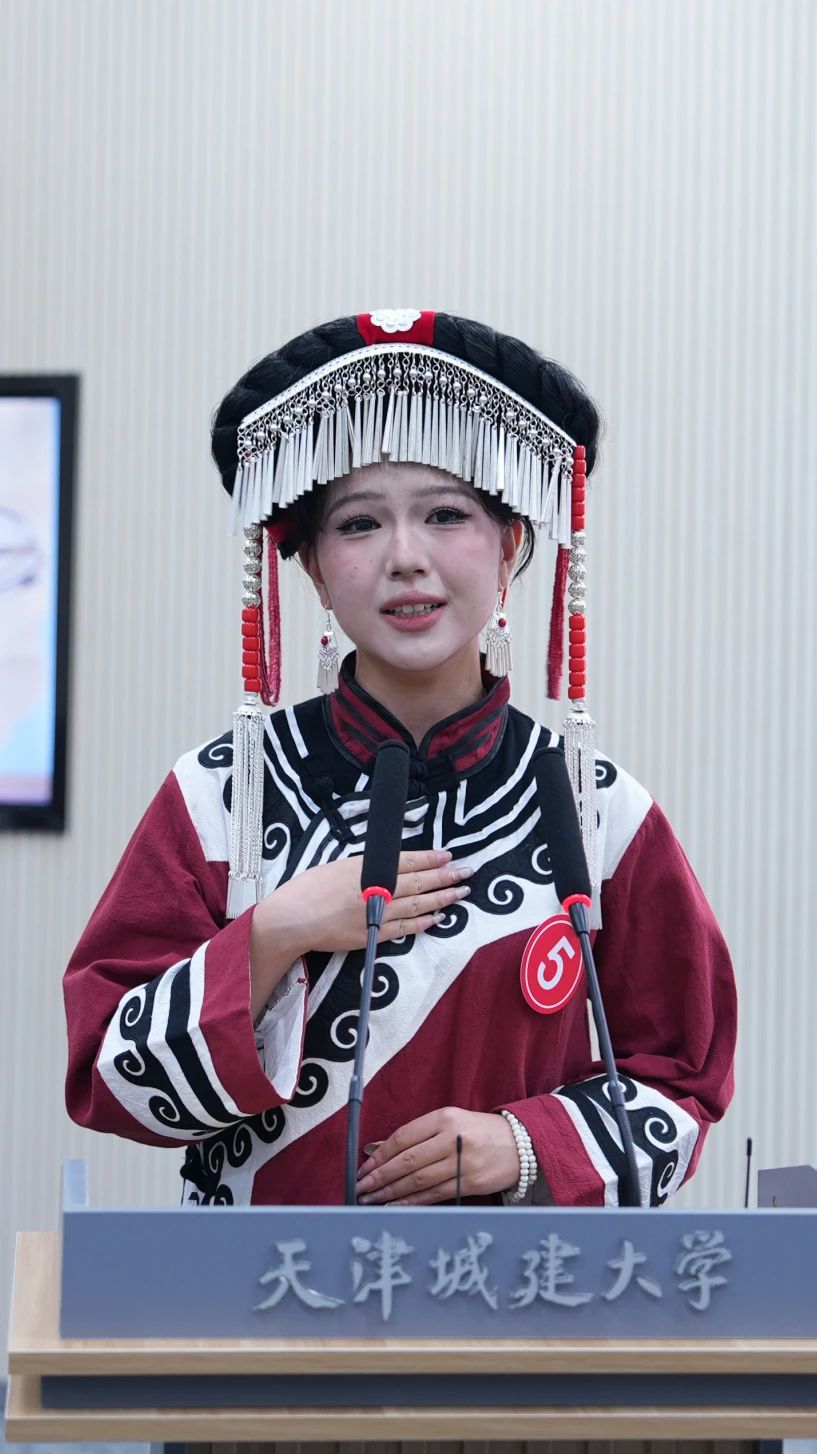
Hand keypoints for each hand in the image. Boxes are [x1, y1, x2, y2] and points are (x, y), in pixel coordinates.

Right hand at [256, 848, 471, 956]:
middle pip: (419, 883)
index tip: (448, 856)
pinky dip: (423, 922)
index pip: (408, 861)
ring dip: (443, 899)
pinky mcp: (372, 935)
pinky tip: (438, 917)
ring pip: (418, 906)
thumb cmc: (309, 888)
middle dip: (446, 877)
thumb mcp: (339, 865)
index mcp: (367, 869)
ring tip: (461, 893)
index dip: (431, 859)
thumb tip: (393, 865)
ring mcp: (376, 915)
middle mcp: (376, 891)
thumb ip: (368, 867)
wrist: (292, 920)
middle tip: (467, 873)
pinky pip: (405, 928)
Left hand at [355, 1106, 520, 1204]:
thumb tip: (376, 1150)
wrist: (520, 1144)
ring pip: (418, 1180)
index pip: (403, 1137)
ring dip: (391, 1192)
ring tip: (371, 1200)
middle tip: (361, 1188)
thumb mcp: (448, 1122)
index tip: (364, 1168)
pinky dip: (412, 1202)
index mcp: (444, 1118)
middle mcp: (452, 1138)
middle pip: (408, 1160)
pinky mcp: (470, 1183)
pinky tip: (395, 1206)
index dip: (380, 1155)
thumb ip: (416, 1135)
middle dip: (380, 1177)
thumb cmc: (478, 1132)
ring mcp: (463, 1162)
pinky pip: (434, 1195)